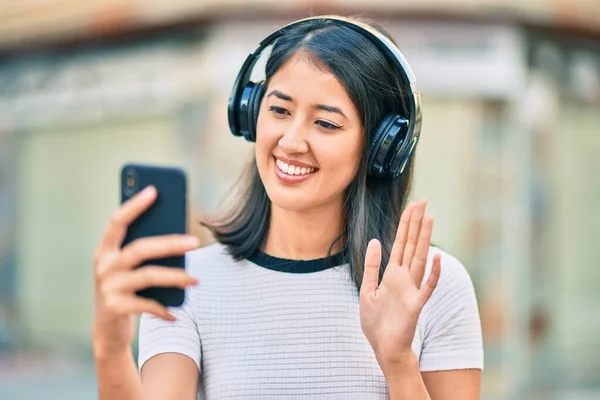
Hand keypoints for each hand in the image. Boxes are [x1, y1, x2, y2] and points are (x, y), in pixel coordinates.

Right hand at [92, 185, 199, 356]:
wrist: (107, 331)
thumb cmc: (125, 289)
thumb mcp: (128, 268)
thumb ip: (143, 251)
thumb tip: (180, 236)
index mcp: (105, 250)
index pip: (117, 222)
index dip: (134, 205)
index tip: (154, 190)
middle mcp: (103, 266)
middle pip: (140, 249)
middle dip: (170, 243)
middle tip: (195, 241)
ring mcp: (108, 287)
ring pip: (148, 276)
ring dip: (175, 277)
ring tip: (195, 279)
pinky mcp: (115, 308)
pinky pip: (147, 305)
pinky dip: (164, 309)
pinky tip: (177, 313)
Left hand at [359, 199, 440, 373]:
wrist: (383, 348)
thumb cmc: (376, 322)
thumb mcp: (367, 289)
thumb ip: (372, 266)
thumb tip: (376, 241)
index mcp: (393, 274)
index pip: (401, 243)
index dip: (406, 224)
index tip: (413, 205)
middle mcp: (404, 278)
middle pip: (412, 245)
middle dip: (416, 223)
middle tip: (423, 201)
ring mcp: (412, 290)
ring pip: (420, 259)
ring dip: (425, 239)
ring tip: (430, 218)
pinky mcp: (416, 305)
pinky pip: (427, 287)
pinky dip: (433, 273)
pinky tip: (436, 257)